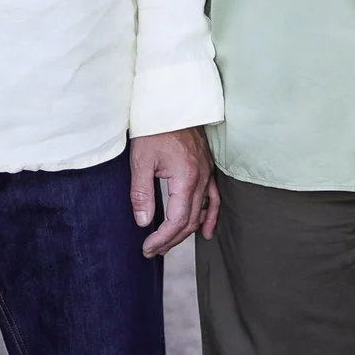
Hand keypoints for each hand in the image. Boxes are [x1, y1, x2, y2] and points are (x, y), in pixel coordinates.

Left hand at [129, 127, 213, 257]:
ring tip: (169, 245)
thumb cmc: (155, 129)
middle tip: (152, 250)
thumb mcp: (141, 160)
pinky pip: (214, 198)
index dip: (162, 238)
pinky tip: (206, 231)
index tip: (147, 248)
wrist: (171, 103)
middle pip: (190, 220)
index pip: (176, 220)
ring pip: (202, 212)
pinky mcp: (207, 168)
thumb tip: (143, 222)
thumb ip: (142, 194)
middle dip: (171, 240)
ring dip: (186, 231)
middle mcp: (201, 178)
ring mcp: (207, 173)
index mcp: (185, 177)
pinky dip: (210, 216)